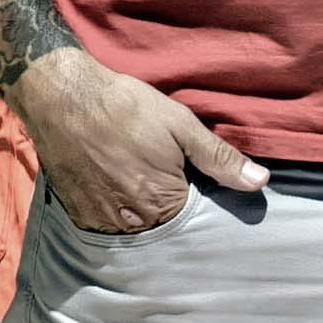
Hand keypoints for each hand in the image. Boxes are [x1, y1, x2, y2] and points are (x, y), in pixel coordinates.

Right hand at [8, 43, 262, 238]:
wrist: (62, 96)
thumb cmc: (125, 106)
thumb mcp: (180, 124)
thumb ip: (219, 158)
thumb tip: (260, 182)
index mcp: (163, 202)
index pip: (194, 217)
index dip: (192, 193)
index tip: (184, 173)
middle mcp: (132, 221)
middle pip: (162, 224)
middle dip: (165, 203)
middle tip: (153, 169)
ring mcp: (101, 220)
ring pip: (134, 226)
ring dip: (137, 209)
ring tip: (130, 175)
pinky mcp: (77, 214)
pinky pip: (106, 224)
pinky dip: (112, 208)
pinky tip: (109, 180)